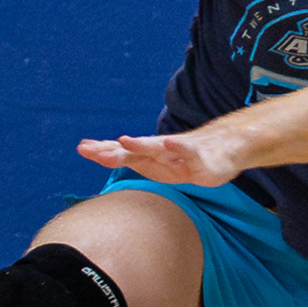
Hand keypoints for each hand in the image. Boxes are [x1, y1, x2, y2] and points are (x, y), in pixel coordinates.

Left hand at [76, 124, 246, 186]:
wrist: (226, 146)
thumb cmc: (189, 157)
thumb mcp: (161, 165)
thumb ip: (138, 163)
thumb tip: (109, 159)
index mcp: (151, 155)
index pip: (122, 152)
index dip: (103, 150)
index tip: (81, 148)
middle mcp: (161, 150)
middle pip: (132, 150)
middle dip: (112, 151)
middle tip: (89, 150)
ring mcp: (179, 151)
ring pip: (157, 147)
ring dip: (141, 144)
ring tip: (124, 141)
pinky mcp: (199, 155)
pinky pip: (188, 151)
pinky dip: (178, 148)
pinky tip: (169, 145)